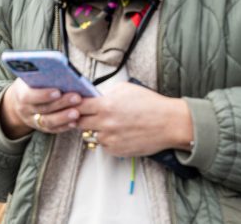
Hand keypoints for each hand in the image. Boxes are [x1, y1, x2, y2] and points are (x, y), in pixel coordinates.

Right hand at [0, 79, 83, 138]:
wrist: (18, 102)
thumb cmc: (30, 83)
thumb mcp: (30, 76)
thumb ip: (41, 74)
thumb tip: (60, 67)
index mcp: (21, 94)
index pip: (30, 96)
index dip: (43, 95)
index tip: (58, 91)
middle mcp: (26, 110)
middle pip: (43, 109)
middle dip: (61, 103)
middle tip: (77, 98)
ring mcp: (33, 120)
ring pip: (48, 122)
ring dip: (63, 117)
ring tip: (77, 112)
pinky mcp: (41, 128)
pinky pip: (52, 130)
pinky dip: (64, 127)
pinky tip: (75, 122)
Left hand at [76, 81, 193, 157]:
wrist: (168, 123)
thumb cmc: (150, 104)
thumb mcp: (126, 89)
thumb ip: (106, 93)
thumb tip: (93, 96)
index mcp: (106, 106)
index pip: (78, 106)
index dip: (73, 105)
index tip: (73, 105)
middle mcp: (105, 124)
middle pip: (80, 123)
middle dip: (82, 118)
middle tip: (88, 115)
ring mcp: (109, 139)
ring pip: (91, 135)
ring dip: (97, 130)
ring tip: (113, 124)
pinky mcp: (116, 151)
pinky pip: (104, 145)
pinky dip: (108, 140)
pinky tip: (121, 133)